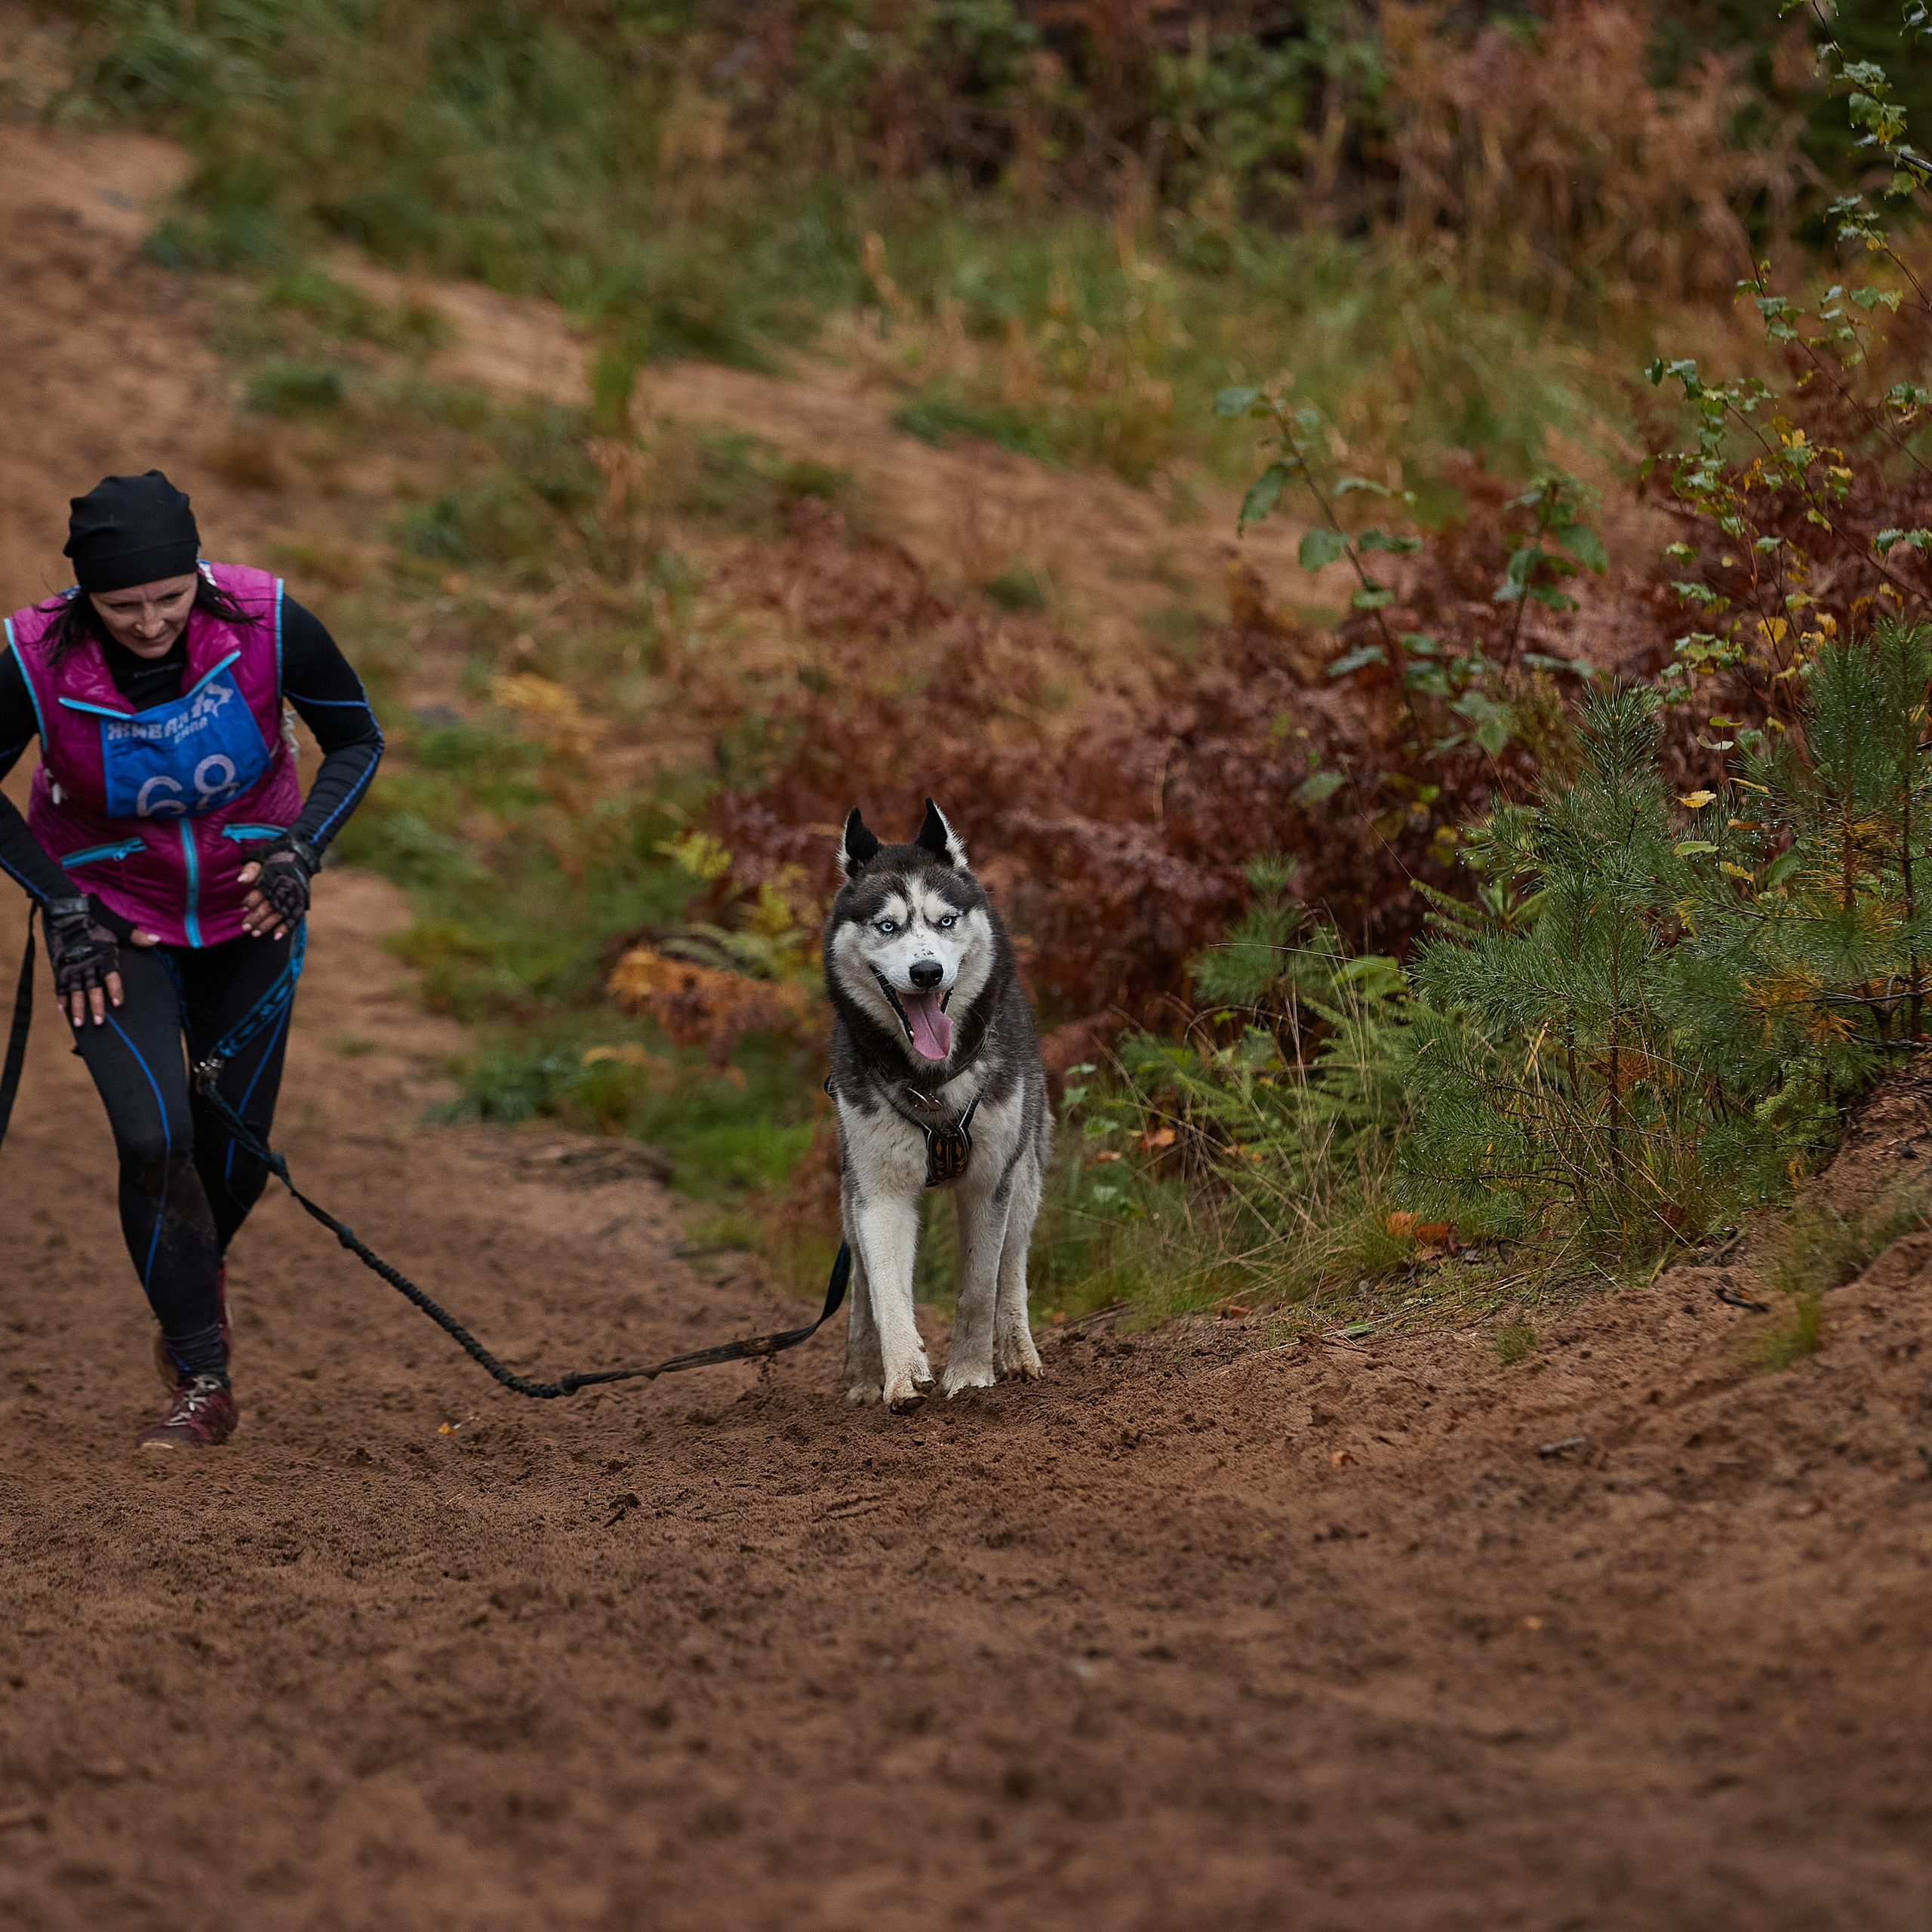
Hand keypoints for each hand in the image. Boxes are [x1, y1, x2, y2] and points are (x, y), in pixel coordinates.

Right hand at [47, 897, 159, 1028]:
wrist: (69, 911)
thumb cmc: (98, 919)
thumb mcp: (120, 927)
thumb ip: (137, 937)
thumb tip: (157, 940)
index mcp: (104, 956)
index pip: (111, 977)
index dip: (115, 990)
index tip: (118, 1003)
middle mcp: (88, 963)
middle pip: (92, 989)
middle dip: (96, 1006)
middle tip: (101, 1022)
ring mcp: (73, 965)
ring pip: (76, 990)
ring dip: (78, 1007)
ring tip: (81, 1023)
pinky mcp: (61, 964)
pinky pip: (60, 983)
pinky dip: (61, 995)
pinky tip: (63, 1008)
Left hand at [238, 835, 316, 939]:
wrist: (300, 853)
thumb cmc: (274, 856)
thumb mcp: (259, 858)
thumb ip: (250, 870)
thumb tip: (240, 881)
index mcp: (274, 876)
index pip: (261, 892)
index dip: (251, 901)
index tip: (242, 908)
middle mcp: (285, 887)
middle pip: (269, 906)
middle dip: (256, 918)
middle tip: (245, 928)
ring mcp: (295, 895)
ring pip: (280, 913)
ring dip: (267, 925)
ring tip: (255, 934)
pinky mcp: (302, 900)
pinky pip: (295, 916)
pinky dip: (287, 927)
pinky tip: (277, 936)